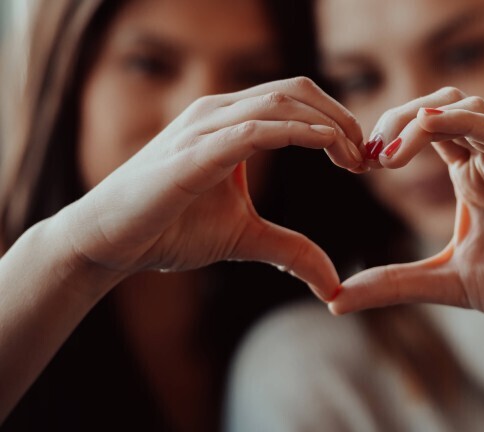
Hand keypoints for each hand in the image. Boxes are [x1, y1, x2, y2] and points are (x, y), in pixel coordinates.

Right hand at [60, 77, 362, 298]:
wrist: (110, 243)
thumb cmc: (169, 230)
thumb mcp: (244, 238)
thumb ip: (290, 251)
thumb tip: (331, 282)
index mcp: (230, 122)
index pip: (296, 100)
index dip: (336, 123)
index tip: (361, 160)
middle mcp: (219, 112)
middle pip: (296, 90)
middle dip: (341, 118)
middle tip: (366, 157)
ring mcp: (205, 126)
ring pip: (281, 101)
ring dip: (328, 124)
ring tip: (354, 159)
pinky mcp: (196, 151)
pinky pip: (256, 128)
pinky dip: (298, 132)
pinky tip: (326, 148)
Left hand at [334, 88, 483, 378]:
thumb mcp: (447, 283)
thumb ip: (394, 284)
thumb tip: (335, 299)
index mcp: (473, 178)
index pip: (424, 132)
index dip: (386, 137)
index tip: (356, 164)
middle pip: (438, 106)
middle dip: (395, 118)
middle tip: (365, 153)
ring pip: (465, 105)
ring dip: (418, 115)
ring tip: (386, 152)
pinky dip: (458, 119)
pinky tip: (423, 131)